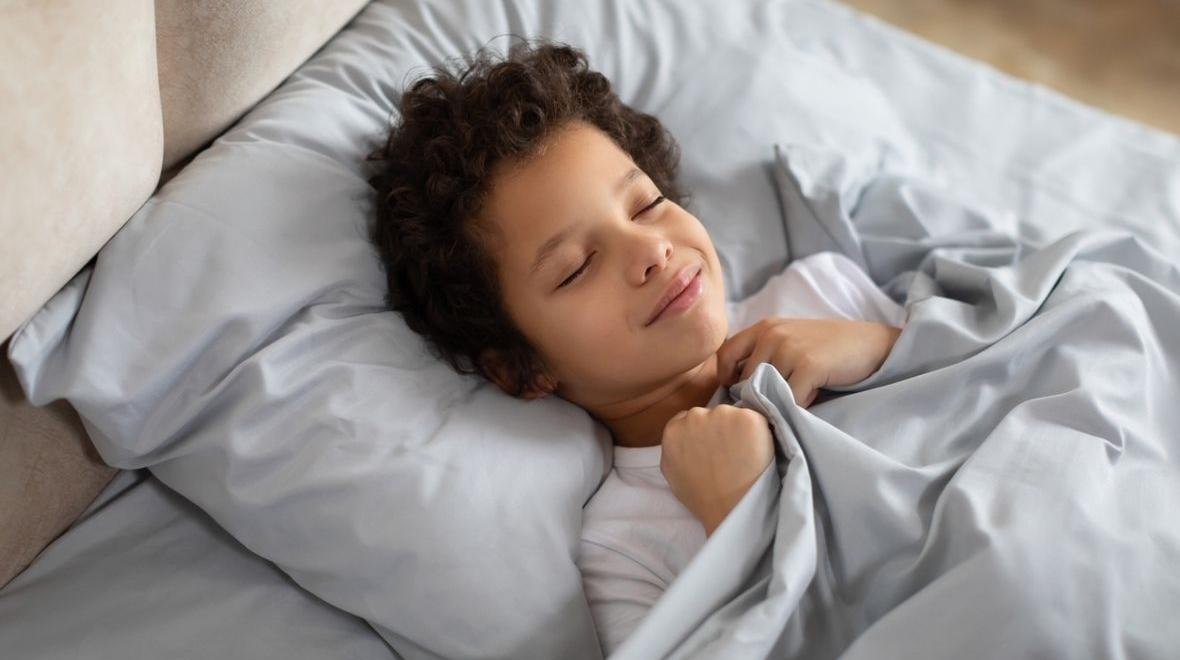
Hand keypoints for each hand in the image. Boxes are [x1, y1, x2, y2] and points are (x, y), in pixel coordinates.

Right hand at [660, 405, 774, 536]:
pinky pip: (756, 420)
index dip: (704, 433)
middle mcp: (696, 416)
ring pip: (734, 415)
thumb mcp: (671, 471)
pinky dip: (758, 434)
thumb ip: (673, 448)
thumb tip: (683, 437)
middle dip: (720, 429)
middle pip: (713, 414)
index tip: (712, 447)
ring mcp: (723, 415)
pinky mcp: (748, 419)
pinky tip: (755, 453)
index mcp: (674, 429)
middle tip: (728, 454)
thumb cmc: (701, 497)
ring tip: (743, 456)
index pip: (690, 419)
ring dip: (739, 430)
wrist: (729, 508)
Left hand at [717, 318, 900, 406]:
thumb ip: (762, 356)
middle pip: (744, 379)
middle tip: (780, 397)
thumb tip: (733, 391)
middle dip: (758, 395)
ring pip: (766, 391)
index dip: (726, 377)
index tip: (740, 391)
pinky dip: (800, 404)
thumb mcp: (788, 341)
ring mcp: (789, 348)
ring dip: (781, 400)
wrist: (869, 344)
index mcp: (764, 327)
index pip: (724, 353)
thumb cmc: (826, 348)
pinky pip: (790, 399)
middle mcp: (771, 334)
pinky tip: (813, 395)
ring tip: (800, 393)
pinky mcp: (808, 365)